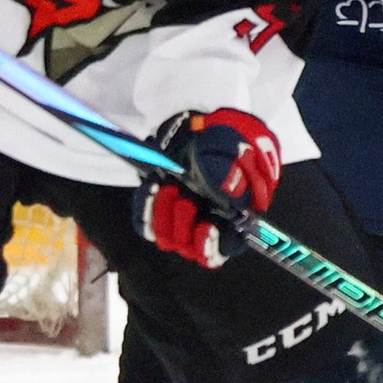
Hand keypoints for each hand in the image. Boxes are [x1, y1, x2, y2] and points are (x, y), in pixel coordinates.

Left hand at [137, 109, 280, 268]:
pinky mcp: (158, 210)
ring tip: (168, 188)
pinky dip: (146, 207)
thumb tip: (227, 189)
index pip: (222, 250)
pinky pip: (146, 222)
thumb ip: (234, 173)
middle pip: (190, 247)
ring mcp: (180, 221)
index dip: (213, 247)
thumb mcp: (237, 154)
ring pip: (167, 237)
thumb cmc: (230, 147)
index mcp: (233, 223)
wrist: (207, 132)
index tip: (206, 227)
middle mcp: (205, 228)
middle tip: (185, 198)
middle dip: (185, 224)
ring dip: (165, 216)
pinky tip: (153, 186)